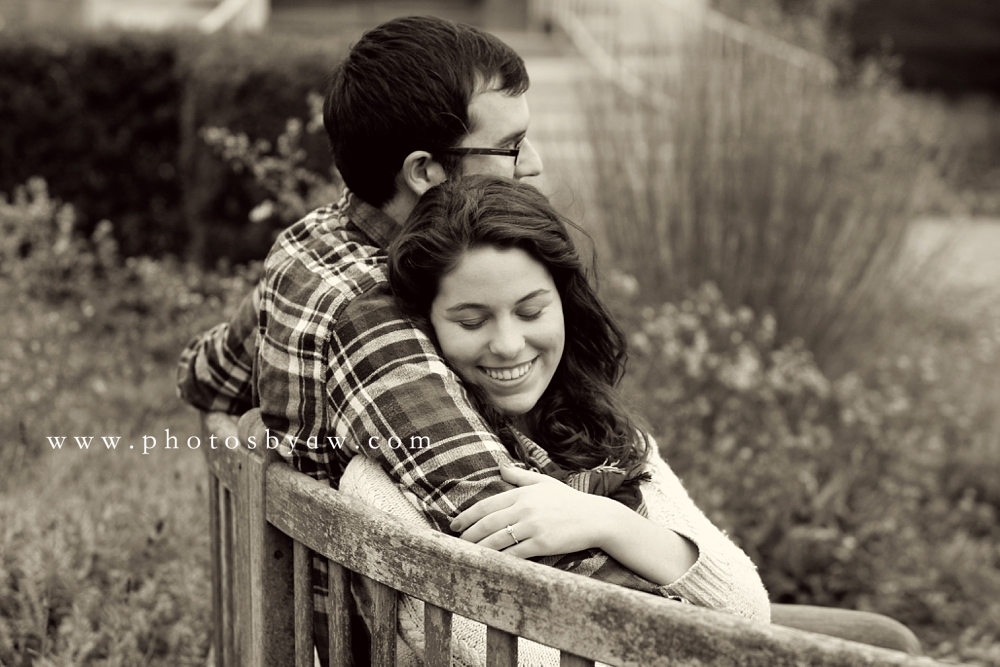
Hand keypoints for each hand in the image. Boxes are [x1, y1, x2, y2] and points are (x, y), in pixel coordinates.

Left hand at [449, 463, 620, 558]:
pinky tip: (490, 563)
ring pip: (497, 540)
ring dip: (479, 548)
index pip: (487, 505)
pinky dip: (500, 559)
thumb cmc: (570, 501)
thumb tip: (501, 467)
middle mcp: (525, 508)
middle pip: (488, 523)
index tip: (454, 524)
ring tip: (467, 554)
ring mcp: (533, 527)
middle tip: (456, 542)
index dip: (467, 516)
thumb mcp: (545, 483)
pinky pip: (515, 554)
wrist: (596, 518)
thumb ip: (521, 476)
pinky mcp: (542, 544)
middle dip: (469, 534)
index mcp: (523, 493)